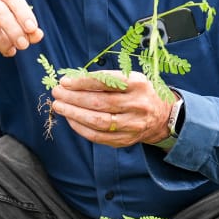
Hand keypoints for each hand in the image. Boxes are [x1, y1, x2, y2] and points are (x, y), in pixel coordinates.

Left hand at [51, 71, 176, 147]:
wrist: (161, 116)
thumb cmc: (137, 92)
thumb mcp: (129, 78)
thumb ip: (104, 79)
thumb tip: (71, 82)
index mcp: (137, 84)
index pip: (105, 82)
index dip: (82, 82)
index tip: (65, 81)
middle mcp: (137, 105)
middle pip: (100, 103)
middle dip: (73, 98)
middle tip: (57, 93)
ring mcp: (133, 125)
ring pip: (98, 121)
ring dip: (73, 114)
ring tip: (59, 106)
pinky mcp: (126, 140)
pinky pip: (98, 136)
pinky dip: (80, 128)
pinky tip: (70, 119)